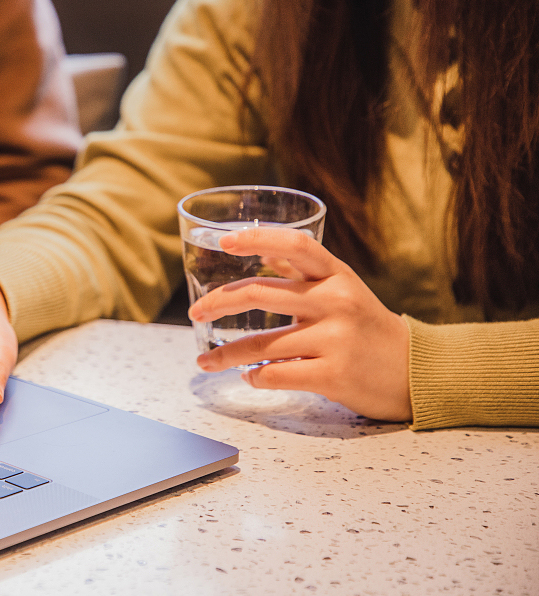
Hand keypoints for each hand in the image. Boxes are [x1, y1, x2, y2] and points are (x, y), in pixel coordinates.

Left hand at [190, 227, 411, 421]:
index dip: (256, 238)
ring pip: (260, 343)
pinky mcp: (333, 375)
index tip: (223, 242)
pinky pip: (276, 374)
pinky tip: (249, 376)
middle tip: (196, 312)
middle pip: (260, 293)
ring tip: (206, 360)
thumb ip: (304, 276)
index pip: (295, 244)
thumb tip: (261, 257)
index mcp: (337, 275)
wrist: (418, 373)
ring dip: (225, 354)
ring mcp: (335, 339)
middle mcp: (336, 301)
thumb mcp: (344, 291)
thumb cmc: (369, 329)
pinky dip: (254, 377)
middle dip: (218, 303)